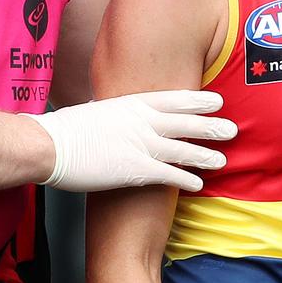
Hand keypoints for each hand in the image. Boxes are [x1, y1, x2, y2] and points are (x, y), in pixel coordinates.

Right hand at [24, 89, 236, 191]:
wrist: (48, 145)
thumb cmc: (67, 129)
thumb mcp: (98, 110)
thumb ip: (118, 112)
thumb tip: (124, 112)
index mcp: (132, 103)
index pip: (174, 99)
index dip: (198, 100)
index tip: (217, 101)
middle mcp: (141, 121)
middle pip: (186, 123)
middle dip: (211, 127)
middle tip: (232, 129)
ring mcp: (140, 144)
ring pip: (183, 149)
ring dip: (205, 155)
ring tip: (222, 160)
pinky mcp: (134, 169)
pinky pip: (168, 174)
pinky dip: (186, 179)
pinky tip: (198, 184)